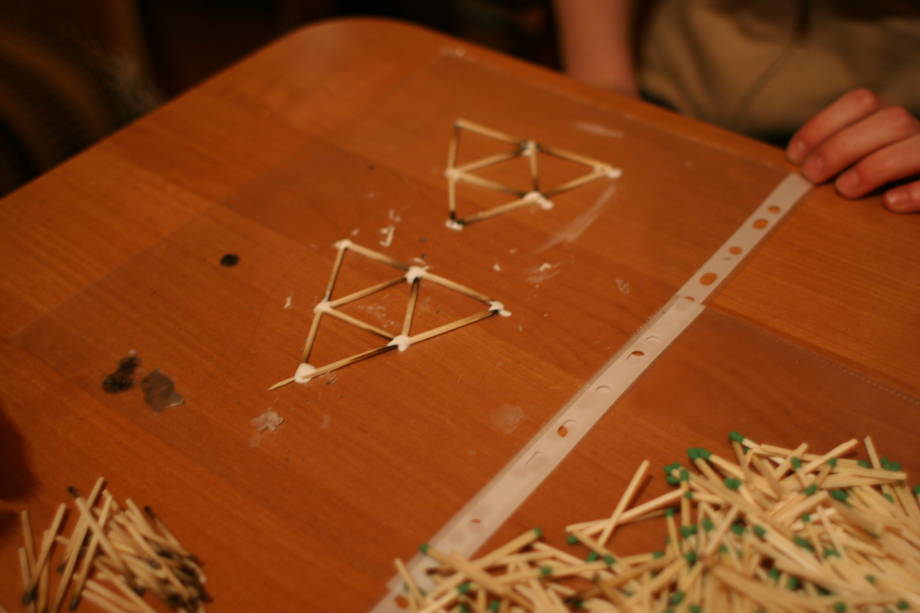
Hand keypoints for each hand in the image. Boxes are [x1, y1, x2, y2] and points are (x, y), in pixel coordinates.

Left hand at [786, 88, 919, 212]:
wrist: (914, 199)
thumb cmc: (880, 187)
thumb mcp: (856, 164)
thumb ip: (836, 158)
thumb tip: (797, 164)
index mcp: (890, 122)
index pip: (861, 102)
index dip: (823, 124)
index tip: (794, 155)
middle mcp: (917, 132)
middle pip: (890, 120)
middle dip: (843, 146)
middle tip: (812, 176)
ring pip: (918, 145)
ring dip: (875, 166)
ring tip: (845, 189)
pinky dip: (916, 190)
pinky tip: (890, 202)